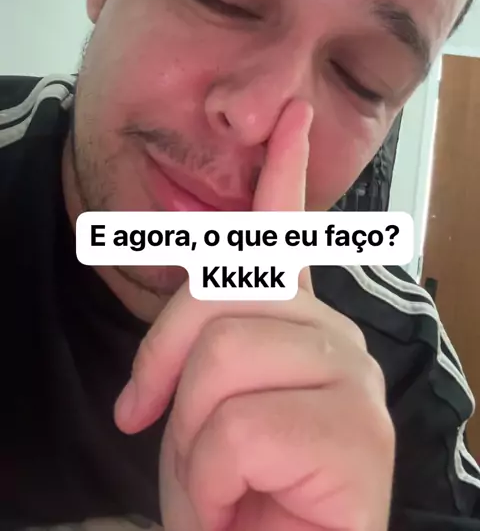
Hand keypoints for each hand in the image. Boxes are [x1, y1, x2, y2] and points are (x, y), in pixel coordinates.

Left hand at [114, 99, 394, 530]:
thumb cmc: (242, 494)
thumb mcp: (201, 409)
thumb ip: (199, 349)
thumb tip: (163, 343)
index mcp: (296, 326)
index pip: (286, 234)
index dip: (287, 169)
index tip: (294, 116)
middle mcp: (334, 336)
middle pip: (216, 299)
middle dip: (164, 368)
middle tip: (156, 427)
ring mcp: (351, 377)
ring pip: (220, 362)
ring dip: (190, 443)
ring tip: (219, 485)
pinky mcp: (357, 431)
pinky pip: (238, 429)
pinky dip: (211, 482)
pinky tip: (245, 502)